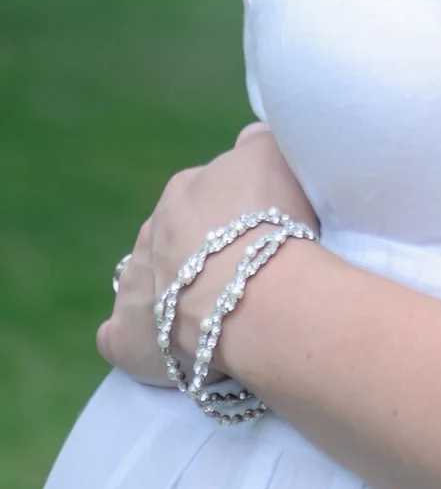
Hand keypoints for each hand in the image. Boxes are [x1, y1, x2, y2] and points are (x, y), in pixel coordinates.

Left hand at [98, 123, 317, 386]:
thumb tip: (248, 140)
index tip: (256, 233)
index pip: (204, 193)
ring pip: (147, 280)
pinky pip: (120, 334)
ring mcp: (133, 282)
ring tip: (211, 311)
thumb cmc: (270, 220)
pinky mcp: (125, 335)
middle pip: (174, 237)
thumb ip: (255, 142)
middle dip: (199, 252)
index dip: (232, 214)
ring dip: (170, 292)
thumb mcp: (272, 153)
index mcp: (184, 188)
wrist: (251, 291)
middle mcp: (151, 230)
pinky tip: (163, 347)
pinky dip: (136, 338)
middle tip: (239, 272)